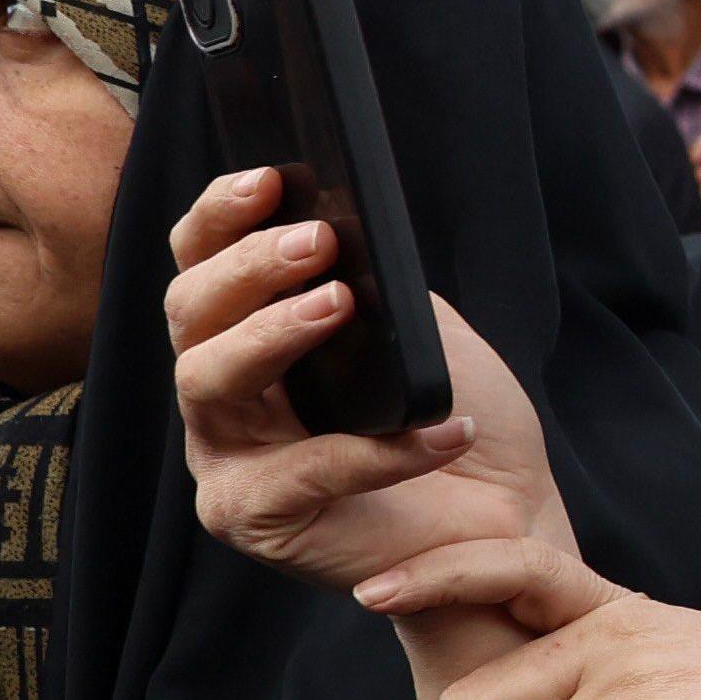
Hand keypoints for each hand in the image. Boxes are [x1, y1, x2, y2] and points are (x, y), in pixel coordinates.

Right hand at [169, 164, 569, 599]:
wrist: (510, 520)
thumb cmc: (461, 422)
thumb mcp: (423, 336)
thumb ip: (378, 286)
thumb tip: (345, 229)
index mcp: (248, 337)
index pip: (203, 264)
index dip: (220, 218)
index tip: (267, 178)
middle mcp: (222, 394)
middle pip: (191, 315)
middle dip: (247, 268)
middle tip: (316, 241)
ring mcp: (226, 456)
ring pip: (205, 380)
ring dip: (270, 333)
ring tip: (338, 304)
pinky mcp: (253, 517)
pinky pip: (301, 472)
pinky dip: (376, 449)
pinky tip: (441, 428)